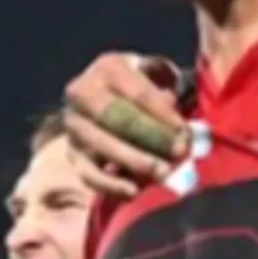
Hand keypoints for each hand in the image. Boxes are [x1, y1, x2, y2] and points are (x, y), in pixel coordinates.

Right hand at [62, 52, 189, 197]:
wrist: (112, 97)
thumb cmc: (144, 86)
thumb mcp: (157, 74)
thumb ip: (168, 87)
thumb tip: (174, 110)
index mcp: (109, 67)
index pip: (138, 92)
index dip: (163, 113)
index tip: (185, 131)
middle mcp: (82, 92)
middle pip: (117, 117)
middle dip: (151, 136)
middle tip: (179, 152)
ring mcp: (73, 124)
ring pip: (102, 144)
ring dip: (135, 161)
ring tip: (164, 173)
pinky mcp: (72, 153)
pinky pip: (87, 172)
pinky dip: (110, 184)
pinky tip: (134, 191)